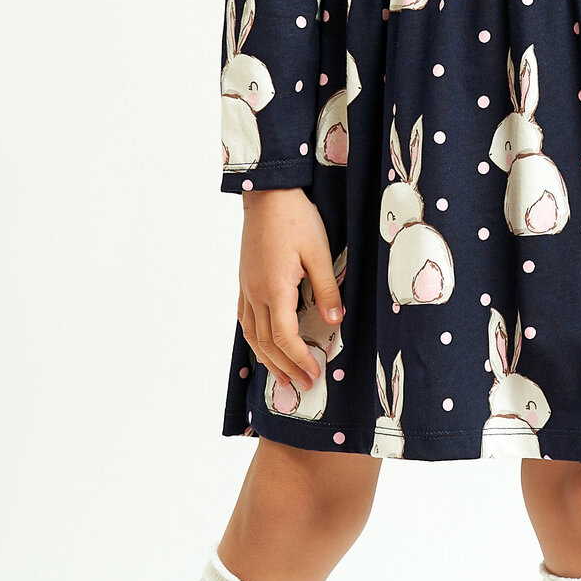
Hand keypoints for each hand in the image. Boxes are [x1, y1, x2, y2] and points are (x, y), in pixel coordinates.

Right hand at [237, 188, 342, 392]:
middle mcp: (255, 293)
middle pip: (267, 343)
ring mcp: (246, 288)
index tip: (315, 374)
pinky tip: (263, 346)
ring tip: (282, 378)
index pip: (285, 337)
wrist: (268, 194)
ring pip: (252, 335)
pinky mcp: (244, 281)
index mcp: (275, 289)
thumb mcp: (320, 253)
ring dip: (267, 360)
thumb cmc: (296, 219)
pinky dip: (255, 340)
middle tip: (304, 386)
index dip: (300, 360)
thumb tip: (335, 323)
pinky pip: (245, 319)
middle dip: (286, 368)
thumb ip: (327, 290)